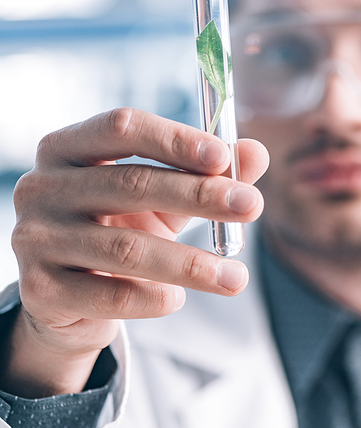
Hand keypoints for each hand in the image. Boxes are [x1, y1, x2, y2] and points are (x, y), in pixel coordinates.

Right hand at [5, 108, 268, 395]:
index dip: (175, 139)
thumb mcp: (162, 200)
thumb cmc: (119, 232)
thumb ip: (204, 174)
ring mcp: (36, 239)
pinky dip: (153, 298)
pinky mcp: (40, 290)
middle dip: (199, 195)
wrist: (70, 298)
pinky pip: (110, 295)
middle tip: (252, 206)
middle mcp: (42, 187)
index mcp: (68, 148)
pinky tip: (179, 299)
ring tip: (236, 277)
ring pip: (126, 248)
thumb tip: (256, 152)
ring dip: (191, 263)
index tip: (224, 157)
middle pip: (129, 184)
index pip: (122, 128)